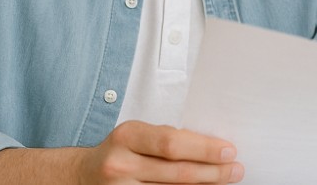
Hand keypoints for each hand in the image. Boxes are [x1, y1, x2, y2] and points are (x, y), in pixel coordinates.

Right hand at [77, 120, 242, 183]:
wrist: (80, 175)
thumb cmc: (120, 151)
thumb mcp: (138, 135)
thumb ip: (167, 139)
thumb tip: (212, 148)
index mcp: (127, 135)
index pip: (172, 143)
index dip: (204, 149)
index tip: (229, 151)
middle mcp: (120, 163)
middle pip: (176, 172)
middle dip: (212, 172)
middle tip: (236, 170)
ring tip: (224, 182)